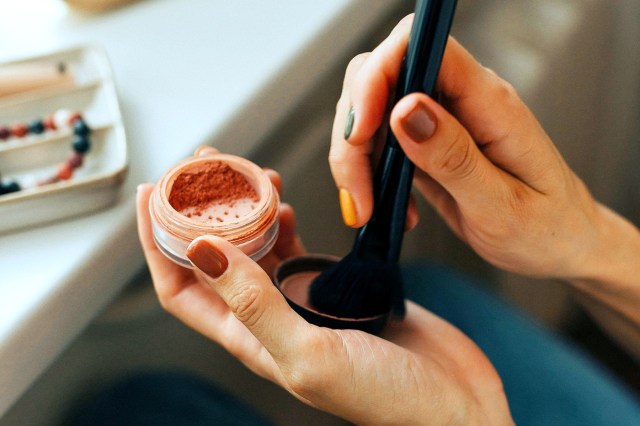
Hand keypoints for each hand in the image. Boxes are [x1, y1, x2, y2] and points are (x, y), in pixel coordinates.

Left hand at [136, 152, 511, 424]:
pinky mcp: (330, 287)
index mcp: (248, 339)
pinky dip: (282, 220)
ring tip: (244, 172)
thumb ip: (253, 304)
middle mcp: (266, 319)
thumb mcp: (309, 353)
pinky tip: (284, 203)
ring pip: (253, 247)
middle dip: (198, 211)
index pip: (181, 287)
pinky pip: (293, 247)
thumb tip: (201, 250)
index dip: (158, 242)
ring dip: (241, 211)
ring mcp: (298, 301)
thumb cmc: (385, 397)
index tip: (153, 193)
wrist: (450, 402)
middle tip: (202, 163)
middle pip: (212, 258)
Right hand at [330, 15, 602, 278]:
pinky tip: (385, 204)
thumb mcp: (501, 205)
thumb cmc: (545, 228)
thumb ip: (453, 156)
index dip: (378, 76)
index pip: (421, 47)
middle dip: (354, 130)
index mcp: (489, 102)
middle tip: (358, 191)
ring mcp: (441, 119)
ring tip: (369, 206)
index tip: (361, 133)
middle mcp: (462, 100)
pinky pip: (379, 139)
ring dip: (355, 157)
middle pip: (382, 75)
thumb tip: (405, 109)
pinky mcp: (427, 141)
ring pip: (371, 108)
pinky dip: (366, 171)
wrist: (560, 245)